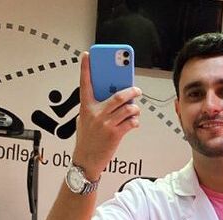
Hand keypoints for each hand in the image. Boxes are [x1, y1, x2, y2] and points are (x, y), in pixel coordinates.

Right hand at [73, 51, 141, 180]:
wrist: (86, 161)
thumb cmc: (87, 140)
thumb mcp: (85, 121)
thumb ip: (95, 108)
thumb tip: (113, 99)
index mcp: (86, 108)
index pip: (85, 84)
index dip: (86, 68)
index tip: (87, 55)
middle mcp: (96, 113)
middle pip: (117, 96)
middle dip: (131, 91)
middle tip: (137, 90)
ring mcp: (106, 124)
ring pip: (127, 109)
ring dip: (135, 108)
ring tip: (135, 110)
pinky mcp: (115, 135)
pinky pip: (130, 123)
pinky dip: (135, 121)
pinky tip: (134, 122)